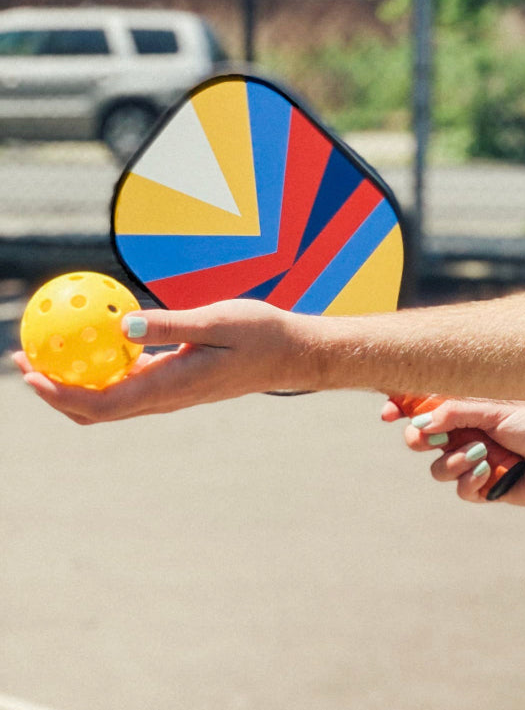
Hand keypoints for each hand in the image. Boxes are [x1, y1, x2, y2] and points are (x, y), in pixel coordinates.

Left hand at [14, 299, 314, 423]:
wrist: (291, 354)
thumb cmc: (260, 333)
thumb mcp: (217, 320)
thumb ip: (169, 324)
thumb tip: (121, 325)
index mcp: (169, 388)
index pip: (98, 404)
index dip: (56, 393)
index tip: (30, 371)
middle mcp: (163, 399)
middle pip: (92, 411)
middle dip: (51, 390)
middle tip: (24, 357)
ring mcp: (168, 395)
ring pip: (107, 401)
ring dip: (72, 382)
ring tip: (49, 350)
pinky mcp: (175, 384)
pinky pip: (127, 385)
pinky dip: (102, 370)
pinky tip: (97, 342)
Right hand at [382, 398, 524, 505]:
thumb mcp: (495, 410)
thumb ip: (458, 413)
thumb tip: (422, 421)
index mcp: (468, 409)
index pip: (425, 408)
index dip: (402, 409)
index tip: (388, 413)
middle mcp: (466, 435)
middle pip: (421, 440)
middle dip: (419, 439)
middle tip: (427, 438)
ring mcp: (473, 462)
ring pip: (438, 469)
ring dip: (453, 462)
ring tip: (480, 454)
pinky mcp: (483, 487)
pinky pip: (460, 490)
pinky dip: (471, 481)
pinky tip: (489, 472)